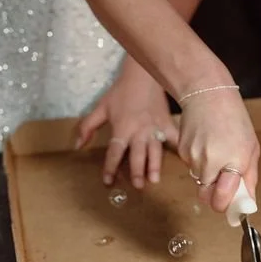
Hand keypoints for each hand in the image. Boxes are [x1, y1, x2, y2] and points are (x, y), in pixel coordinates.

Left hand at [75, 63, 178, 188]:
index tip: (108, 181)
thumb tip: (77, 146)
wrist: (143, 76)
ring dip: (155, 165)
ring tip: (155, 179)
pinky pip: (174, 139)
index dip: (110, 167)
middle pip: (137, 154)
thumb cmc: (120, 93)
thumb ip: (87, 127)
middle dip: (137, 171)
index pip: (114, 151)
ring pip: (155, 150)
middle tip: (138, 186)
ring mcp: (155, 129)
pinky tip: (184, 162)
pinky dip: (179, 150)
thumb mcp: (101, 108)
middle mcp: (139, 131)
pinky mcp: (167, 124)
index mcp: (122, 128)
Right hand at [178, 89, 259, 213]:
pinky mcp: (182, 152)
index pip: (222, 198)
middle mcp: (212, 162)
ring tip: (215, 154)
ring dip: (207, 177)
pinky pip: (191, 167)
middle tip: (222, 188)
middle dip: (213, 198)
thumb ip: (249, 177)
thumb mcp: (250, 147)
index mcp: (234, 161)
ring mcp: (194, 157)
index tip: (230, 206)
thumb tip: (249, 201)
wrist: (207, 94)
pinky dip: (198, 163)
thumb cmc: (234, 118)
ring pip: (198, 182)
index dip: (224, 207)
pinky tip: (205, 145)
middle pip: (206, 197)